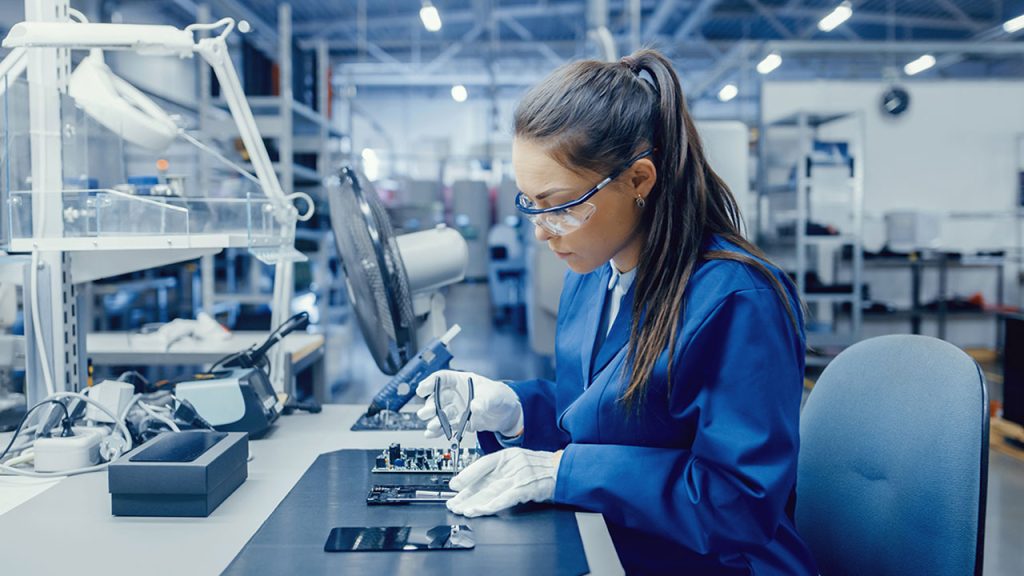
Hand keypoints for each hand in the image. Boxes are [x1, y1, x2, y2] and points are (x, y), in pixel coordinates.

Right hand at [416, 370, 523, 438]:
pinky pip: (446, 426)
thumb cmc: (501, 397)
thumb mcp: (495, 395)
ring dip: (434, 420)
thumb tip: (475, 407)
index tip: (421, 390)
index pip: (443, 378)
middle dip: (430, 406)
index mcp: (463, 382)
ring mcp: (457, 409)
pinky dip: (438, 431)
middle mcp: (457, 395)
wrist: (508, 414)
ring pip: (440, 413)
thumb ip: (485, 400)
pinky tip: (430, 434)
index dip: (431, 383)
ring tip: (432, 426)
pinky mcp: (460, 423)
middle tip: (426, 413)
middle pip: (438, 398)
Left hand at [445, 448, 561, 516]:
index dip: (467, 475)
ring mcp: (519, 476)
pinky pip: (506, 498)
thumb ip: (502, 470)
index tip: (454, 485)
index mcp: (509, 455)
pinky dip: (492, 505)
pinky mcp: (527, 488)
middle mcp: (512, 464)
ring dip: (475, 503)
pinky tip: (481, 511)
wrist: (563, 470)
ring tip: (463, 510)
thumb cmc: (542, 468)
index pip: (483, 464)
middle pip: (484, 481)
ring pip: (491, 491)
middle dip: (467, 495)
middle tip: (453, 504)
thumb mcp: (519, 462)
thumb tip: (480, 483)